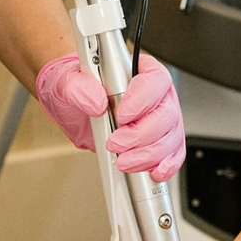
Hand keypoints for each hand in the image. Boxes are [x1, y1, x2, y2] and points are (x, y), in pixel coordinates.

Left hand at [36, 53, 185, 181]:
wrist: (75, 108)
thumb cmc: (78, 88)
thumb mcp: (68, 81)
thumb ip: (79, 87)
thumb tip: (96, 102)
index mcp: (139, 70)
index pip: (155, 80)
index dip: (143, 99)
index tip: (122, 115)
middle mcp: (156, 94)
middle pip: (166, 114)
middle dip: (141, 134)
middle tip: (116, 143)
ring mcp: (160, 119)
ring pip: (170, 138)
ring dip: (148, 155)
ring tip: (123, 161)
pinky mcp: (159, 141)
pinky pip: (173, 154)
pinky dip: (165, 165)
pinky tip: (153, 171)